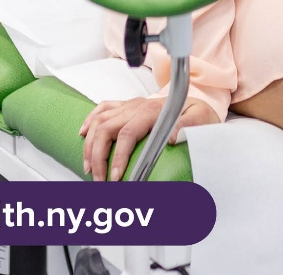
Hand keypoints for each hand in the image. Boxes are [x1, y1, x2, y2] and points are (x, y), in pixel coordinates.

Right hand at [79, 96, 218, 180]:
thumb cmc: (198, 113)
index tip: (115, 178)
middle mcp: (138, 106)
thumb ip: (187, 126)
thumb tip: (170, 137)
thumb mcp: (199, 119)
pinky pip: (103, 107)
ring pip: (99, 120)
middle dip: (98, 157)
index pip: (127, 134)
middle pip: (106, 128)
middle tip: (100, 181)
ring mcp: (130, 105)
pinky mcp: (127, 106)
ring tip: (89, 169)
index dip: (118, 157)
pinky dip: (90, 120)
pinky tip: (82, 134)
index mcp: (152, 111)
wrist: (197, 101)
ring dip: (90, 145)